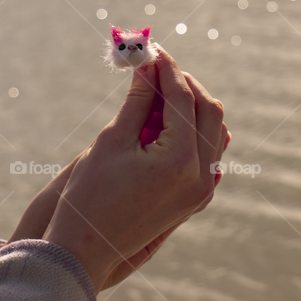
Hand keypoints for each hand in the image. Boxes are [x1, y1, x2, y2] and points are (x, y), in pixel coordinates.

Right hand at [42, 47, 228, 291]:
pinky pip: (209, 153)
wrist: (86, 250)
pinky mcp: (197, 199)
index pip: (183, 98)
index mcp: (180, 160)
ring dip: (192, 105)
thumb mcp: (113, 140)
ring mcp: (203, 190)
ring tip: (158, 93)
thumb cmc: (90, 194)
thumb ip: (139, 99)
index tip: (154, 50)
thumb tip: (148, 64)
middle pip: (209, 111)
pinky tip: (167, 121)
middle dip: (185, 84)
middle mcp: (201, 176)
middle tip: (158, 68)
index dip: (168, 69)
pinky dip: (194, 130)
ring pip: (214, 131)